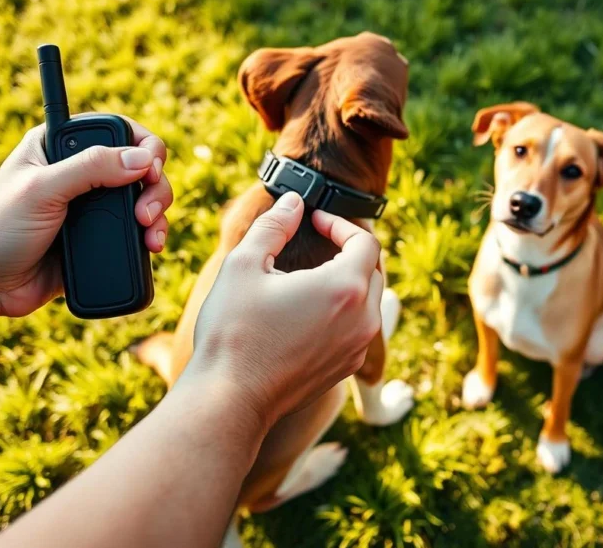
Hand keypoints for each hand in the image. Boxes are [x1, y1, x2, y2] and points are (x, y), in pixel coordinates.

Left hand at [0, 116, 171, 316]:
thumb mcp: (42, 190)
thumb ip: (90, 168)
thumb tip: (143, 159)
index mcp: (61, 147)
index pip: (118, 131)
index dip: (142, 145)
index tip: (149, 168)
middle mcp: (81, 173)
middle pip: (141, 165)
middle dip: (155, 187)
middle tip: (145, 212)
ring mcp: (94, 206)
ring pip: (145, 198)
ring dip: (158, 213)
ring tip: (150, 235)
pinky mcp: (102, 238)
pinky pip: (139, 231)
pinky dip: (152, 236)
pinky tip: (151, 247)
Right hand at [189, 192, 382, 428]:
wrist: (229, 400)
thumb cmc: (233, 332)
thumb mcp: (244, 265)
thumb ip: (274, 226)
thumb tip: (293, 203)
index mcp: (345, 288)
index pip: (366, 241)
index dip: (341, 224)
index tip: (314, 221)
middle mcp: (363, 319)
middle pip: (373, 270)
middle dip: (348, 250)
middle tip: (317, 241)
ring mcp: (357, 348)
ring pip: (368, 301)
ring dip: (348, 281)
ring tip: (313, 274)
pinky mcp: (346, 368)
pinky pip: (358, 329)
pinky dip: (343, 311)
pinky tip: (309, 310)